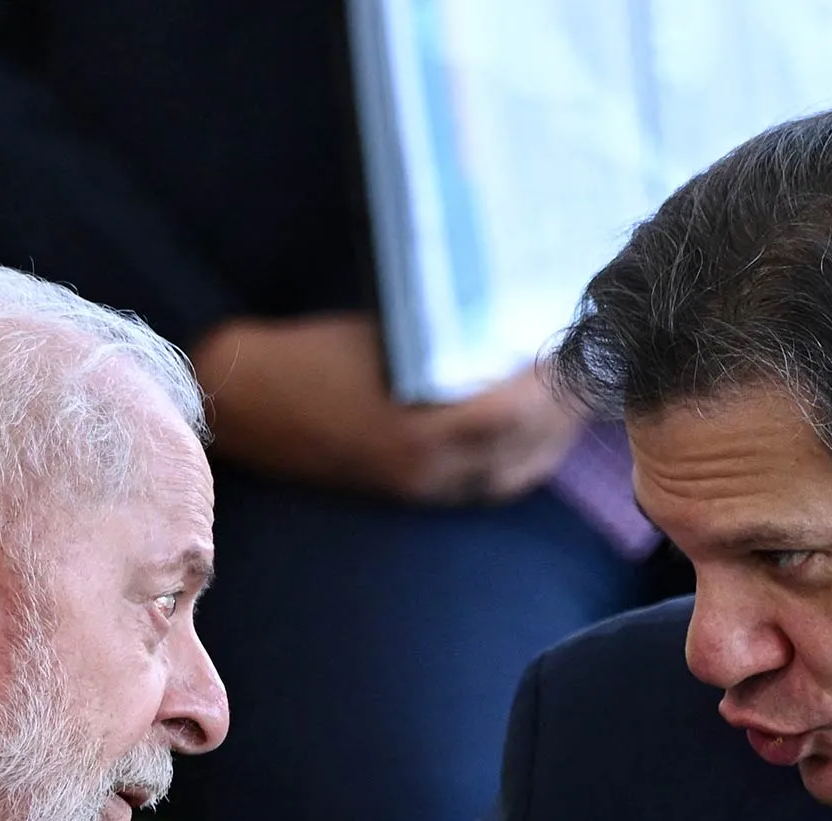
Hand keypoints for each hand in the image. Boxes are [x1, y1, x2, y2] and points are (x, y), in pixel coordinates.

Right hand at [188, 313, 583, 505]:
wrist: (242, 407)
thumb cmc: (305, 353)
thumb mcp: (382, 331)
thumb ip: (448, 335)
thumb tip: (513, 318)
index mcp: (422, 422)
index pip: (518, 404)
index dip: (554, 371)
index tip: (574, 334)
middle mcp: (429, 465)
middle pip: (529, 439)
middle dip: (566, 399)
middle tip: (589, 358)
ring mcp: (421, 485)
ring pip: (517, 468)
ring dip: (553, 432)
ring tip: (575, 392)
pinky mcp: (412, 491)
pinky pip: (489, 484)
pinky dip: (523, 457)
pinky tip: (539, 432)